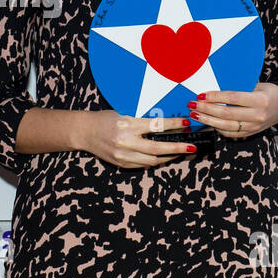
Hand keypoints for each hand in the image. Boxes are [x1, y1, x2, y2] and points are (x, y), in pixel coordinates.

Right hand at [76, 110, 197, 168]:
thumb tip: (166, 123)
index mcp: (127, 125)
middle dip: (177, 148)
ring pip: (152, 159)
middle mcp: (125, 141)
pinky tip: (164, 156)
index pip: (156, 125)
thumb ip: (142, 119)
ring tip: (181, 152)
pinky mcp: (121, 164)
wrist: (85, 132)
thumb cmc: (105, 118)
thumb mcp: (123, 113)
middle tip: (192, 147)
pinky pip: (144, 165)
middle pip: (157, 147)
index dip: (173, 125)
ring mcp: (123, 155)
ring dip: (169, 156)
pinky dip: (156, 161)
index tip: (186, 124)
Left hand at [188, 83, 277, 138]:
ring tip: (195, 115)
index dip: (215, 97)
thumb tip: (214, 84)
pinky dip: (217, 128)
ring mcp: (254, 127)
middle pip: (227, 114)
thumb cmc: (267, 92)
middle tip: (193, 105)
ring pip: (226, 126)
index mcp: (260, 100)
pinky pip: (230, 133)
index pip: (233, 98)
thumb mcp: (256, 84)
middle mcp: (258, 115)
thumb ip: (238, 87)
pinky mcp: (251, 134)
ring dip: (207, 120)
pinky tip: (207, 122)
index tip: (201, 95)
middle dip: (206, 109)